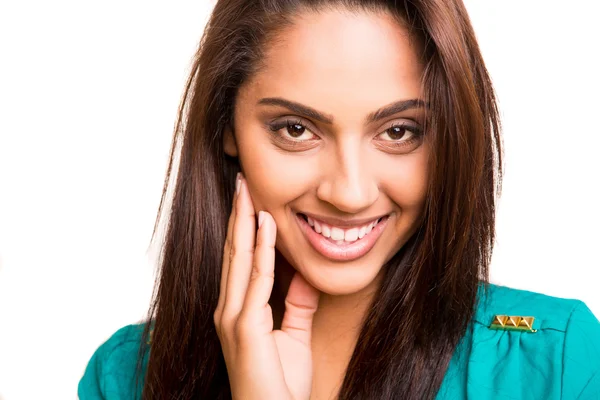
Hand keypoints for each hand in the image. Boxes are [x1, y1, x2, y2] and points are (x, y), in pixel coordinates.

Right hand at [214, 173, 320, 399]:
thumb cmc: (280, 385)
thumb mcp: (293, 336)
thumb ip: (296, 304)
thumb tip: (304, 273)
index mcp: (237, 311)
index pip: (240, 260)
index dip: (243, 228)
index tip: (249, 200)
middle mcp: (228, 309)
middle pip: (234, 252)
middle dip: (238, 215)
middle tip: (241, 182)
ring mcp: (232, 317)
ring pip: (240, 258)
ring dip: (244, 222)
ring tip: (247, 191)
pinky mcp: (243, 326)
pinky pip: (256, 279)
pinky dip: (260, 249)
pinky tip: (264, 225)